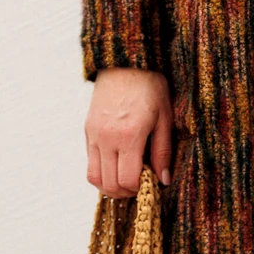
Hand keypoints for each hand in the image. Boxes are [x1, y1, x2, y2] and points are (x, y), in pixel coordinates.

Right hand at [84, 67, 172, 197]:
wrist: (126, 62)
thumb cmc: (151, 87)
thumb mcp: (165, 118)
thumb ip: (163, 151)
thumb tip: (163, 180)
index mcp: (129, 136)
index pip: (128, 180)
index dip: (140, 188)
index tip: (150, 183)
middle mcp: (107, 138)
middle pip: (109, 184)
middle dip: (125, 192)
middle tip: (139, 186)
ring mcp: (94, 135)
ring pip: (94, 177)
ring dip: (109, 186)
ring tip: (126, 180)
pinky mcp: (88, 130)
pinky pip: (89, 161)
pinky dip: (101, 171)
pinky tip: (116, 165)